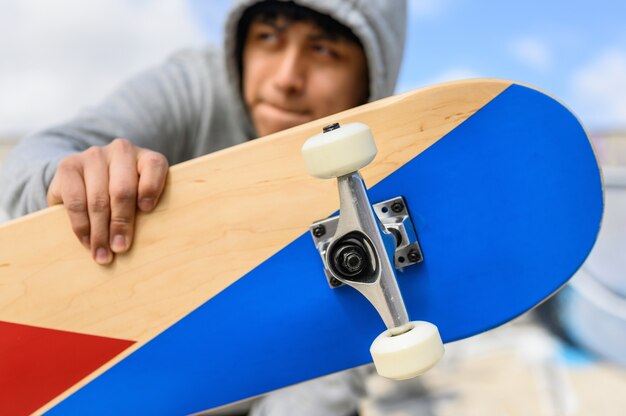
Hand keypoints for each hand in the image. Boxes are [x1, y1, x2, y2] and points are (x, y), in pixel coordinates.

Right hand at [47, 138, 168, 264]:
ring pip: (98, 199)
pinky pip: (75, 200)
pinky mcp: (69, 165)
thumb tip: (148, 242)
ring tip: (103, 254)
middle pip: (123, 189)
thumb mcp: (140, 200)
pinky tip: (87, 241)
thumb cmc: (124, 198)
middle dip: (121, 223)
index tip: (147, 210)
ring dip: (100, 231)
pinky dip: (82, 225)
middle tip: (120, 248)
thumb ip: (145, 211)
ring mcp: (94, 155)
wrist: (85, 181)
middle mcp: (121, 151)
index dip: (151, 187)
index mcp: (146, 158)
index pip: (155, 166)